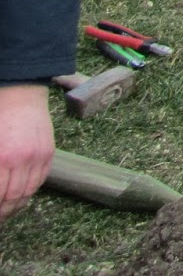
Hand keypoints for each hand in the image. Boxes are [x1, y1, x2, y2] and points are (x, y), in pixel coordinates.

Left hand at [0, 84, 53, 221]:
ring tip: (10, 209)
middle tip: (0, 217)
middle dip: (5, 211)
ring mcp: (37, 156)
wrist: (19, 94)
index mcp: (1, 159)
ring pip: (29, 191)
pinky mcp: (48, 152)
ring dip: (18, 204)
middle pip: (13, 198)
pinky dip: (31, 190)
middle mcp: (21, 160)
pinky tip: (23, 193)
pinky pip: (41, 179)